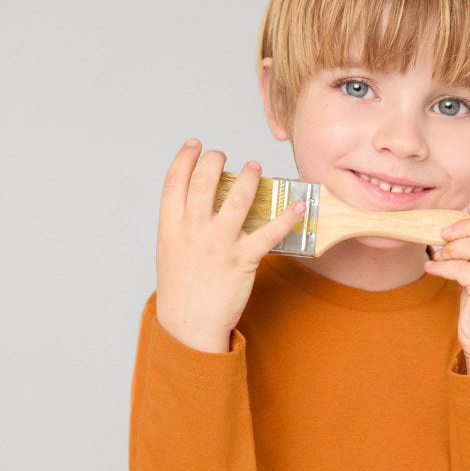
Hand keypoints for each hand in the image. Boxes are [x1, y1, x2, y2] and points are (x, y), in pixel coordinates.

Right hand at [155, 140, 305, 351]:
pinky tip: (298, 206)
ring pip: (238, 198)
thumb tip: (198, 200)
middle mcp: (193, 230)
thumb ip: (181, 224)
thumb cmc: (181, 288)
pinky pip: (269, 233)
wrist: (189, 325)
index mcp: (170, 227)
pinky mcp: (243, 260)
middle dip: (216, 160)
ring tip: (254, 167)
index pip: (175, 180)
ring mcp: (219, 244)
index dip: (186, 157)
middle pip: (205, 182)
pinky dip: (287, 218)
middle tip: (224, 155)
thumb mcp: (169, 251)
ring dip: (249, 177)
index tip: (196, 145)